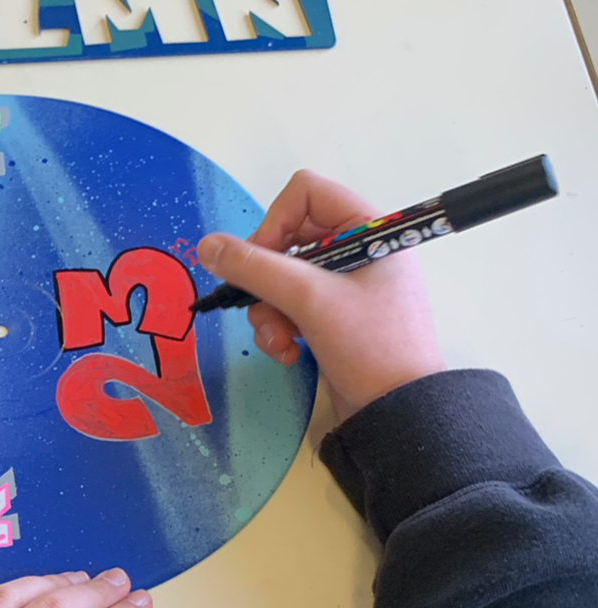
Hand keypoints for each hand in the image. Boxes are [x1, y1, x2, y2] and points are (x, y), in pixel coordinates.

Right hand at [197, 170, 445, 421]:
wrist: (400, 413)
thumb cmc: (369, 346)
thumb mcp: (310, 301)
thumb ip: (255, 268)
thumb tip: (207, 246)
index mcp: (367, 229)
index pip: (305, 194)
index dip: (274, 223)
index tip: (263, 262)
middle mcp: (356, 249)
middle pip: (286, 239)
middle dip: (268, 280)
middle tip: (265, 307)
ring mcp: (345, 285)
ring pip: (281, 278)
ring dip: (269, 312)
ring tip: (280, 341)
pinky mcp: (333, 316)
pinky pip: (289, 306)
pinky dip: (280, 328)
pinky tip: (288, 353)